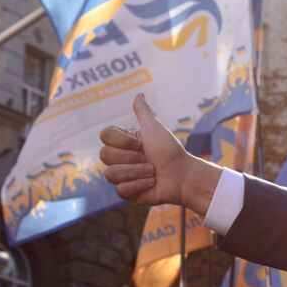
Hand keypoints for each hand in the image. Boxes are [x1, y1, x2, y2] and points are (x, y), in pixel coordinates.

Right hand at [100, 94, 219, 213]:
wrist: (182, 174)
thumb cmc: (170, 150)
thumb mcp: (155, 128)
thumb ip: (144, 112)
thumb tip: (138, 94)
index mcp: (123, 143)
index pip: (104, 136)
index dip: (122, 141)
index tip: (141, 143)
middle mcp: (119, 159)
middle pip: (105, 155)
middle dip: (131, 157)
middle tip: (148, 158)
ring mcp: (122, 177)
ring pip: (110, 174)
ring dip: (136, 172)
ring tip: (152, 171)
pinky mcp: (127, 193)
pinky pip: (120, 190)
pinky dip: (139, 185)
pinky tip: (151, 182)